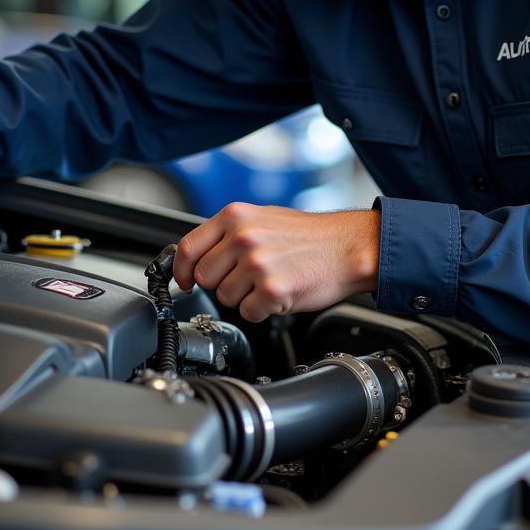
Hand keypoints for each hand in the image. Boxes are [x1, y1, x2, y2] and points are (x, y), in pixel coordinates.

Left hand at [172, 203, 379, 322]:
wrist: (349, 246)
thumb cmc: (309, 235)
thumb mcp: (263, 218)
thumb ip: (228, 234)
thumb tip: (196, 257)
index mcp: (236, 216)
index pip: (188, 247)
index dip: (181, 270)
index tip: (184, 281)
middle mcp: (243, 237)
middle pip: (204, 278)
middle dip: (222, 284)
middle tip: (247, 279)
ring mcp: (257, 263)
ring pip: (226, 298)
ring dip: (244, 298)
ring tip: (269, 282)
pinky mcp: (273, 289)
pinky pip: (248, 313)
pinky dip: (262, 311)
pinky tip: (279, 294)